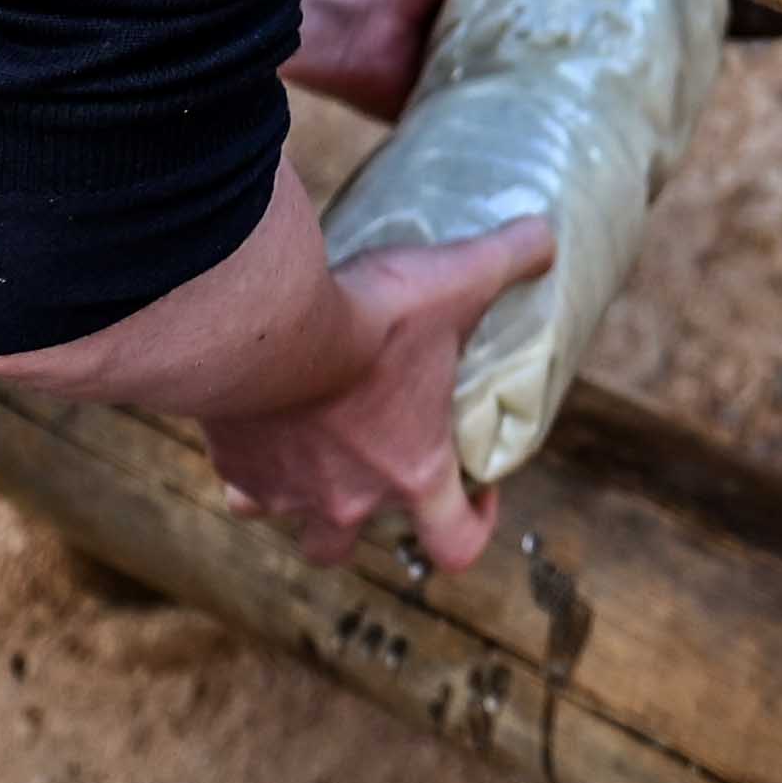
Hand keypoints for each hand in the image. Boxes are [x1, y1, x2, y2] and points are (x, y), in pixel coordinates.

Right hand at [197, 214, 555, 568]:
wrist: (269, 326)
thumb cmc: (375, 317)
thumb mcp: (463, 277)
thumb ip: (514, 255)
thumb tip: (546, 235)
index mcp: (413, 471)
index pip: (455, 544)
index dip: (473, 525)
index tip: (478, 489)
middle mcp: (347, 499)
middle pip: (348, 547)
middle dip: (363, 522)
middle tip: (375, 467)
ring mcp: (284, 490)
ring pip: (290, 519)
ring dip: (302, 496)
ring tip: (313, 447)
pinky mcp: (235, 466)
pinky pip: (242, 483)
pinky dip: (252, 463)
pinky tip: (262, 425)